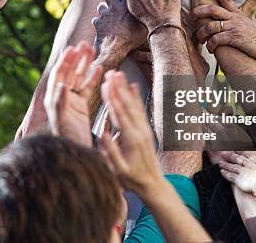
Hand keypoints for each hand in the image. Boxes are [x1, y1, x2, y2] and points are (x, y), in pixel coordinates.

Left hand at [44, 41, 102, 146]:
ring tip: (91, 50)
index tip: (72, 49)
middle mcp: (61, 98)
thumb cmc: (68, 140)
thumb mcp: (62, 121)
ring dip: (84, 64)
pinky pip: (86, 88)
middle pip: (69, 73)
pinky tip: (99, 68)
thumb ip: (60, 103)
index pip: (59, 75)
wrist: (76, 155)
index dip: (65, 61)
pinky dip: (92, 78)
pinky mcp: (81, 107)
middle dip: (76, 58)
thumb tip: (60, 84)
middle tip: (85, 44)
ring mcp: (71, 102)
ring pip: (78, 78)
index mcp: (55, 100)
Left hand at [92, 0, 146, 54]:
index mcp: (125, 7)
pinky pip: (96, 20)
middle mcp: (113, 8)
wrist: (114, 48)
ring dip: (103, 7)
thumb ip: (146, 19)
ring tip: (105, 10)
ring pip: (100, 6)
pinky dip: (98, 22)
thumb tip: (154, 16)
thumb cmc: (131, 38)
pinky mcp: (97, 24)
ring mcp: (104, 15)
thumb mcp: (143, 28)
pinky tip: (101, 25)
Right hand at [100, 71, 162, 196]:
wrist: (153, 184)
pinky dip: (136, 97)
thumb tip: (102, 134)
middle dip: (118, 87)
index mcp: (131, 139)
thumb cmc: (132, 180)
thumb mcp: (119, 170)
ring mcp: (144, 129)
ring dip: (125, 88)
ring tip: (118, 74)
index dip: (112, 98)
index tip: (105, 84)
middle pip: (127, 105)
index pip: (119, 114)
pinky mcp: (145, 130)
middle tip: (111, 72)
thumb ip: (111, 152)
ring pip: (134, 104)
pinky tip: (133, 86)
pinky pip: (140, 110)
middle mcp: (139, 131)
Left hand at [191, 0, 255, 61]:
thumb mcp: (246, 25)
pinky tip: (211, 49)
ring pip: (211, 26)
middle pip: (213, 9)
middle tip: (190, 16)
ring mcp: (234, 27)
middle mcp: (235, 18)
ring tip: (200, 41)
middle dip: (199, 11)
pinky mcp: (234, 38)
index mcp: (237, 14)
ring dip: (202, 34)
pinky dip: (211, 45)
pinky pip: (216, 39)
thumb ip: (236, 21)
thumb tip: (226, 22)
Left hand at [218, 152, 255, 196]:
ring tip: (220, 162)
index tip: (241, 152)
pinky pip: (230, 176)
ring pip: (232, 166)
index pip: (250, 157)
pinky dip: (225, 173)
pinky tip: (221, 171)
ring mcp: (244, 172)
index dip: (245, 155)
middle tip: (225, 153)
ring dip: (226, 164)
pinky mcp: (239, 179)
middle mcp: (251, 165)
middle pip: (239, 159)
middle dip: (232, 156)